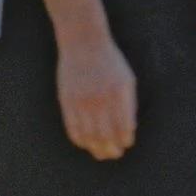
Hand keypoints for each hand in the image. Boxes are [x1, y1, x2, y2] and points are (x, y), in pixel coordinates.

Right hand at [56, 31, 137, 159]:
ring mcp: (82, 100)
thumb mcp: (127, 79)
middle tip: (114, 154)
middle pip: (105, 136)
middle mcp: (100, 99)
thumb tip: (129, 131)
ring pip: (88, 136)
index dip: (125, 140)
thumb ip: (129, 105)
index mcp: (119, 93)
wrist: (84, 41)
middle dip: (111, 150)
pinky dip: (80, 140)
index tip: (125, 143)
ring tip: (101, 152)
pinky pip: (72, 129)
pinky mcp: (66, 100)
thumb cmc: (110, 62)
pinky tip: (86, 142)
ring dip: (95, 148)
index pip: (124, 128)